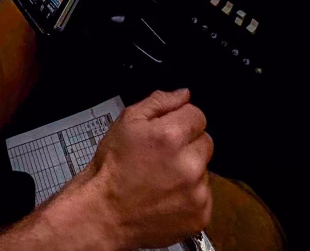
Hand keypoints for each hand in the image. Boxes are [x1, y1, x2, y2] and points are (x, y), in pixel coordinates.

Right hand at [76, 89, 213, 249]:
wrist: (104, 214)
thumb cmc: (112, 168)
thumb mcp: (126, 122)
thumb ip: (158, 102)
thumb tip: (183, 94)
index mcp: (171, 136)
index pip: (198, 115)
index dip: (181, 121)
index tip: (167, 133)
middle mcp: (188, 165)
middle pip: (205, 142)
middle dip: (187, 146)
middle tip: (161, 157)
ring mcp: (197, 193)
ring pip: (204, 170)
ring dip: (189, 172)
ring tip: (161, 179)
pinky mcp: (200, 215)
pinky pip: (204, 197)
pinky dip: (190, 197)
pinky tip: (166, 196)